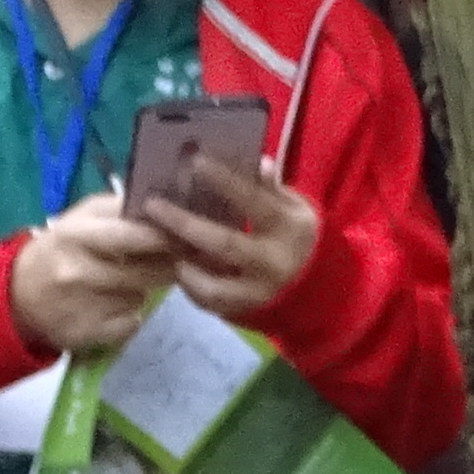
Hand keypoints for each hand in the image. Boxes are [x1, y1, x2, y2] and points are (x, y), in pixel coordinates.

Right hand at [8, 193, 177, 355]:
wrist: (17, 299)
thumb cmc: (59, 250)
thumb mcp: (80, 219)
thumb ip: (119, 209)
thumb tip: (163, 210)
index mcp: (77, 235)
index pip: (133, 235)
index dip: (163, 237)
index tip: (180, 237)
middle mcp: (79, 271)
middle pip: (146, 272)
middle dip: (164, 266)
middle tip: (169, 262)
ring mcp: (84, 306)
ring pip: (140, 297)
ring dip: (140, 290)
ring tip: (122, 284)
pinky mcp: (89, 334)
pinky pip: (131, 322)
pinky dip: (129, 316)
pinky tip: (111, 308)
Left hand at [138, 153, 319, 325]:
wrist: (321, 291)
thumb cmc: (297, 237)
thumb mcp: (295, 208)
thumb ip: (272, 189)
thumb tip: (257, 162)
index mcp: (288, 228)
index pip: (255, 201)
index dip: (225, 182)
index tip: (195, 161)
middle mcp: (273, 263)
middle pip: (224, 245)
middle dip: (185, 225)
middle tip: (152, 206)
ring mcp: (258, 292)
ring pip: (212, 285)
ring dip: (184, 265)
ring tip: (162, 245)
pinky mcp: (245, 311)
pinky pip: (209, 302)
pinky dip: (190, 286)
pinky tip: (179, 266)